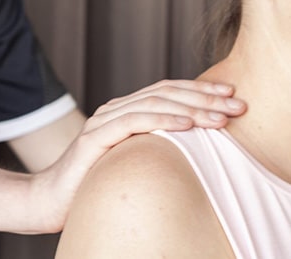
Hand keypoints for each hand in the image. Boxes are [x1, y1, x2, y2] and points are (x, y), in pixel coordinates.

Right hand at [26, 79, 245, 232]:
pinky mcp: (94, 138)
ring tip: (222, 116)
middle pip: (166, 93)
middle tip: (239, 103)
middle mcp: (115, 109)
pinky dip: (163, 120)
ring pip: (154, 103)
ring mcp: (103, 121)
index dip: (201, 89)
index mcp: (125, 111)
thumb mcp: (131, 159)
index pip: (168, 91)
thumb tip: (196, 146)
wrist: (51, 200)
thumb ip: (155, 145)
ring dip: (192, 107)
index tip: (232, 93)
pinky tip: (187, 125)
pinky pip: (133, 122)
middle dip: (205, 96)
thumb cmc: (93, 183)